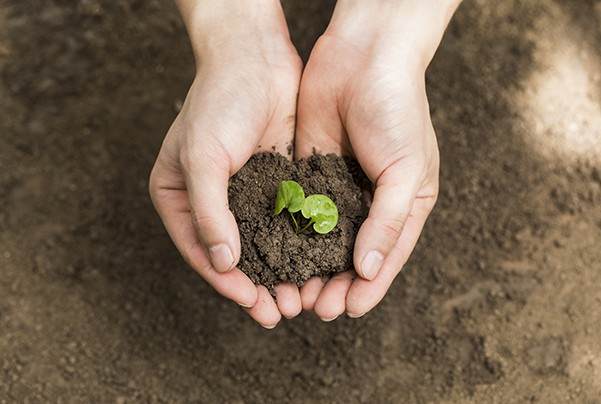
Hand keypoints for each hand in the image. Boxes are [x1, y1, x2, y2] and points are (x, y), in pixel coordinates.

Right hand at [149, 0, 302, 327]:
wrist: (256, 57)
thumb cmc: (218, 101)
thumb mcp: (202, 157)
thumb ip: (209, 212)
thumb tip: (221, 263)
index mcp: (178, 196)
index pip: (201, 250)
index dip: (225, 281)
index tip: (251, 303)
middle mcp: (210, 199)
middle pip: (232, 254)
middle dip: (256, 285)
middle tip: (279, 313)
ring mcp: (244, 192)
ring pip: (262, 243)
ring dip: (280, 271)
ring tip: (300, 298)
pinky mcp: (274, 182)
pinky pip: (285, 221)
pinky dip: (297, 244)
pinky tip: (313, 264)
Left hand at [295, 0, 459, 319]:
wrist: (362, 58)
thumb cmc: (398, 111)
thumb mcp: (407, 171)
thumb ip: (389, 222)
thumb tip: (370, 271)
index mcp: (404, 204)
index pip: (386, 257)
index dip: (368, 287)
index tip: (346, 310)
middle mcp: (371, 202)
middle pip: (351, 256)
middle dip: (334, 283)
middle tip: (313, 308)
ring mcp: (338, 189)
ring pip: (321, 240)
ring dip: (308, 267)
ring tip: (291, 292)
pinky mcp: (309, 173)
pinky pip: (299, 211)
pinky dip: (290, 235)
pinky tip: (275, 255)